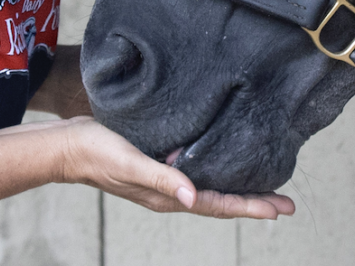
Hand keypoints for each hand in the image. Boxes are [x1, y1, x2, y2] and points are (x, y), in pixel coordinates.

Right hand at [58, 117, 294, 219]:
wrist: (68, 145)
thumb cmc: (96, 152)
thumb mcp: (129, 163)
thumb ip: (160, 179)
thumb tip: (192, 197)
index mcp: (167, 196)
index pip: (217, 205)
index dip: (249, 207)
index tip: (278, 209)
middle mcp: (170, 191)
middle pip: (220, 200)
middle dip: (254, 202)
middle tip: (286, 204)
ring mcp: (165, 179)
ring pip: (211, 187)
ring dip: (238, 189)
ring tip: (265, 187)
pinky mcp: (158, 162)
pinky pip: (196, 172)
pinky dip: (216, 171)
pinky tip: (224, 161)